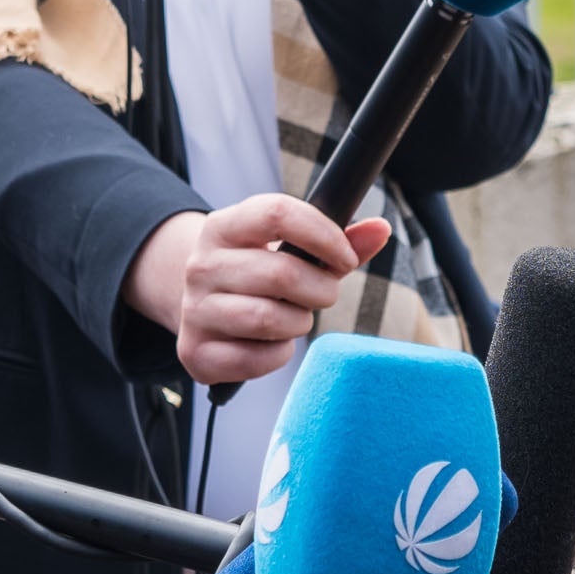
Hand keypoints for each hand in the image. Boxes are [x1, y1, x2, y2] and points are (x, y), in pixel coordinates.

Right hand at [126, 197, 387, 389]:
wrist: (204, 307)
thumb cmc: (260, 272)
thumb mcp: (293, 249)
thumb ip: (338, 240)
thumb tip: (380, 230)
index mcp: (223, 226)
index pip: (277, 214)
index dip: (324, 235)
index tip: (345, 258)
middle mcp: (200, 265)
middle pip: (281, 273)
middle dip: (320, 289)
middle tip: (323, 294)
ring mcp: (194, 310)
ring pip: (268, 319)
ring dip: (298, 323)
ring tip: (294, 317)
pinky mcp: (195, 352)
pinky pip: (256, 359)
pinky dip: (278, 355)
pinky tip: (272, 343)